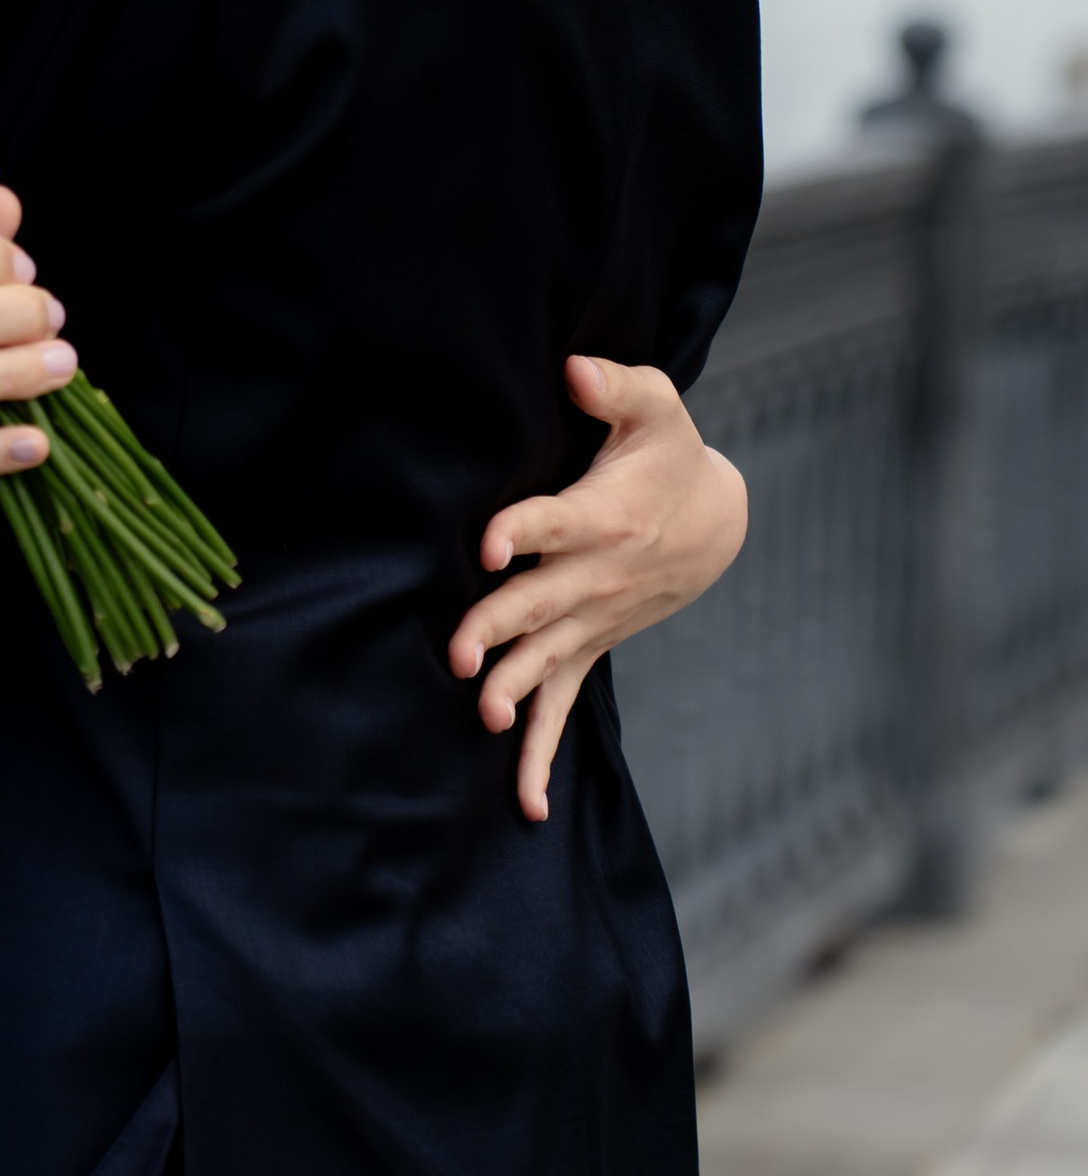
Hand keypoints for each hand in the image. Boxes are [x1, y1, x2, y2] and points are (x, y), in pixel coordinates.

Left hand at [449, 357, 747, 824]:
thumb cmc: (667, 453)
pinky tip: (527, 807)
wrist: (713, 522)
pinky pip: (563, 706)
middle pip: (543, 603)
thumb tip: (573, 368)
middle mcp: (597, 576)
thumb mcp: (656, 405)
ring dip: (517, 690)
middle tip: (462, 652)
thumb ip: (615, 384)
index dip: (522, 531)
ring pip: (548, 662)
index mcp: (602, 516)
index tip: (489, 544)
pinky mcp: (588, 646)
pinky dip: (544, 755)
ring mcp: (593, 620)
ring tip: (487, 718)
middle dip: (502, 628)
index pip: (555, 522)